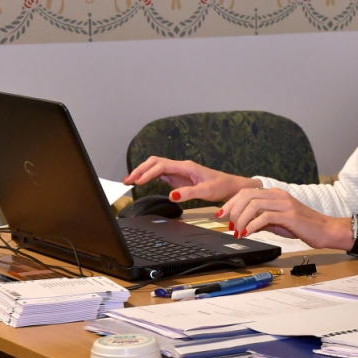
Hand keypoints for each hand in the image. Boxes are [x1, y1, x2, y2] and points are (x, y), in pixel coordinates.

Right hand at [124, 156, 254, 202]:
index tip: (138, 181)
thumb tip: (171, 195)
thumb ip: (189, 193)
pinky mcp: (178, 177)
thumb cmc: (220, 186)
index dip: (148, 172)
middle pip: (155, 162)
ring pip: (156, 166)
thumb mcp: (206, 191)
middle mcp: (180, 166)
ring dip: (142, 171)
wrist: (229, 186)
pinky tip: (141, 181)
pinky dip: (149, 176)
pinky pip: (160, 173)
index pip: (162, 165)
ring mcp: (178, 171)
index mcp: (186, 166)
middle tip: (128, 180)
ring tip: (129, 180)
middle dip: (140, 169)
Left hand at [218, 188, 351, 249]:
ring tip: (237, 232)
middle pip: (247, 195)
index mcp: (276, 194)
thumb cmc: (304, 227)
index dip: (231, 203)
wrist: (326, 230)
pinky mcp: (289, 216)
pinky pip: (264, 217)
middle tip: (228, 225)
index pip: (246, 192)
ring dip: (240, 220)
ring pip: (253, 205)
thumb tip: (244, 224)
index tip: (221, 214)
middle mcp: (279, 195)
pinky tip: (247, 234)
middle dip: (232, 210)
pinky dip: (251, 226)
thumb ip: (263, 220)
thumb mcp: (279, 222)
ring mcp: (284, 204)